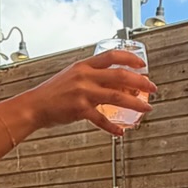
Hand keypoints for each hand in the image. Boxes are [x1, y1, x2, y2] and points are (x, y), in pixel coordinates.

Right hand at [25, 50, 154, 135]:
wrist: (34, 106)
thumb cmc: (53, 92)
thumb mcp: (72, 76)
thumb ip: (91, 76)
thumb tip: (115, 82)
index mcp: (84, 65)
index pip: (112, 56)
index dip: (131, 59)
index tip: (143, 66)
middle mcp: (85, 76)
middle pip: (121, 76)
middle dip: (141, 82)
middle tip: (152, 88)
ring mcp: (83, 93)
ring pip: (117, 96)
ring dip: (136, 103)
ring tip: (147, 108)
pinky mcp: (80, 109)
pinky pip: (101, 119)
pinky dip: (113, 127)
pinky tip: (121, 131)